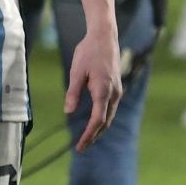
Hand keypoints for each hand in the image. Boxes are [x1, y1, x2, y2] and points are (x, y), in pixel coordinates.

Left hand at [65, 27, 123, 152]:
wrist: (104, 37)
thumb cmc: (88, 52)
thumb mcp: (76, 71)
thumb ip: (73, 92)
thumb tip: (68, 112)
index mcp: (103, 90)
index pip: (98, 120)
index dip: (89, 135)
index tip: (80, 145)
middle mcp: (114, 93)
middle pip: (105, 121)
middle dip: (93, 136)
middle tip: (81, 148)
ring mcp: (117, 90)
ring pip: (109, 116)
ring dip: (99, 129)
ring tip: (87, 139)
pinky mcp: (116, 87)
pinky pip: (110, 108)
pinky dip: (103, 119)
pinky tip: (94, 123)